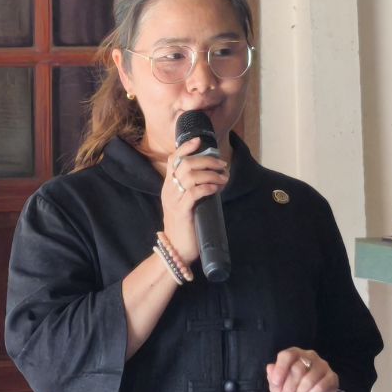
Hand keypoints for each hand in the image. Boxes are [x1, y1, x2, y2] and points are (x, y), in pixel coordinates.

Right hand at [159, 136, 227, 264]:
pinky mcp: (182, 212)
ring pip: (191, 176)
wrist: (177, 250)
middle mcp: (169, 191)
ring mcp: (174, 201)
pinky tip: (217, 188)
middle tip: (222, 164)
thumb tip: (213, 176)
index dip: (186, 148)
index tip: (200, 141)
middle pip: (186, 164)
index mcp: (168, 187)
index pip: (173, 160)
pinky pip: (194, 193)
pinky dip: (208, 186)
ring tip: (223, 178)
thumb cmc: (185, 227)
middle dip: (207, 160)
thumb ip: (193, 190)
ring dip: (211, 174)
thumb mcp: (185, 204)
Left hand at [267, 347, 340, 391]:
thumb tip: (270, 367)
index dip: (280, 369)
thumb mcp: (278, 389)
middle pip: (298, 368)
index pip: (287, 355)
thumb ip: (273, 378)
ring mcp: (322, 366)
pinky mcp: (332, 377)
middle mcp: (310, 357)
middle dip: (290, 386)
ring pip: (309, 378)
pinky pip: (321, 385)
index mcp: (295, 355)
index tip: (276, 382)